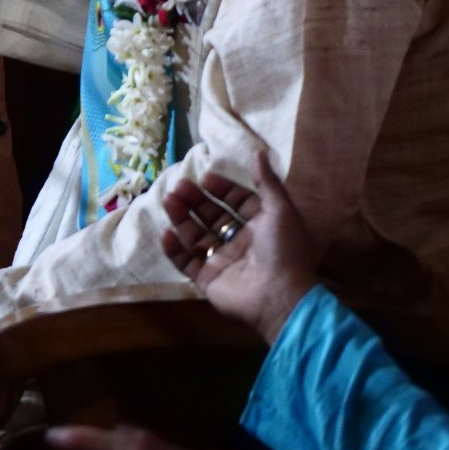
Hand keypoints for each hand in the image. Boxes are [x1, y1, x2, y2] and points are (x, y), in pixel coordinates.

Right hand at [158, 151, 317, 343]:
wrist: (279, 297)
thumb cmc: (283, 250)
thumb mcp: (280, 210)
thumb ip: (267, 182)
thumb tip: (259, 152)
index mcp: (261, 226)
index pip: (238, 202)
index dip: (222, 189)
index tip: (206, 177)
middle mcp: (241, 242)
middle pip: (213, 216)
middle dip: (196, 200)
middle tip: (179, 186)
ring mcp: (223, 261)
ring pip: (197, 236)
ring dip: (182, 218)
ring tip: (168, 200)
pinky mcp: (208, 280)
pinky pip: (186, 262)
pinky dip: (174, 249)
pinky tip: (165, 233)